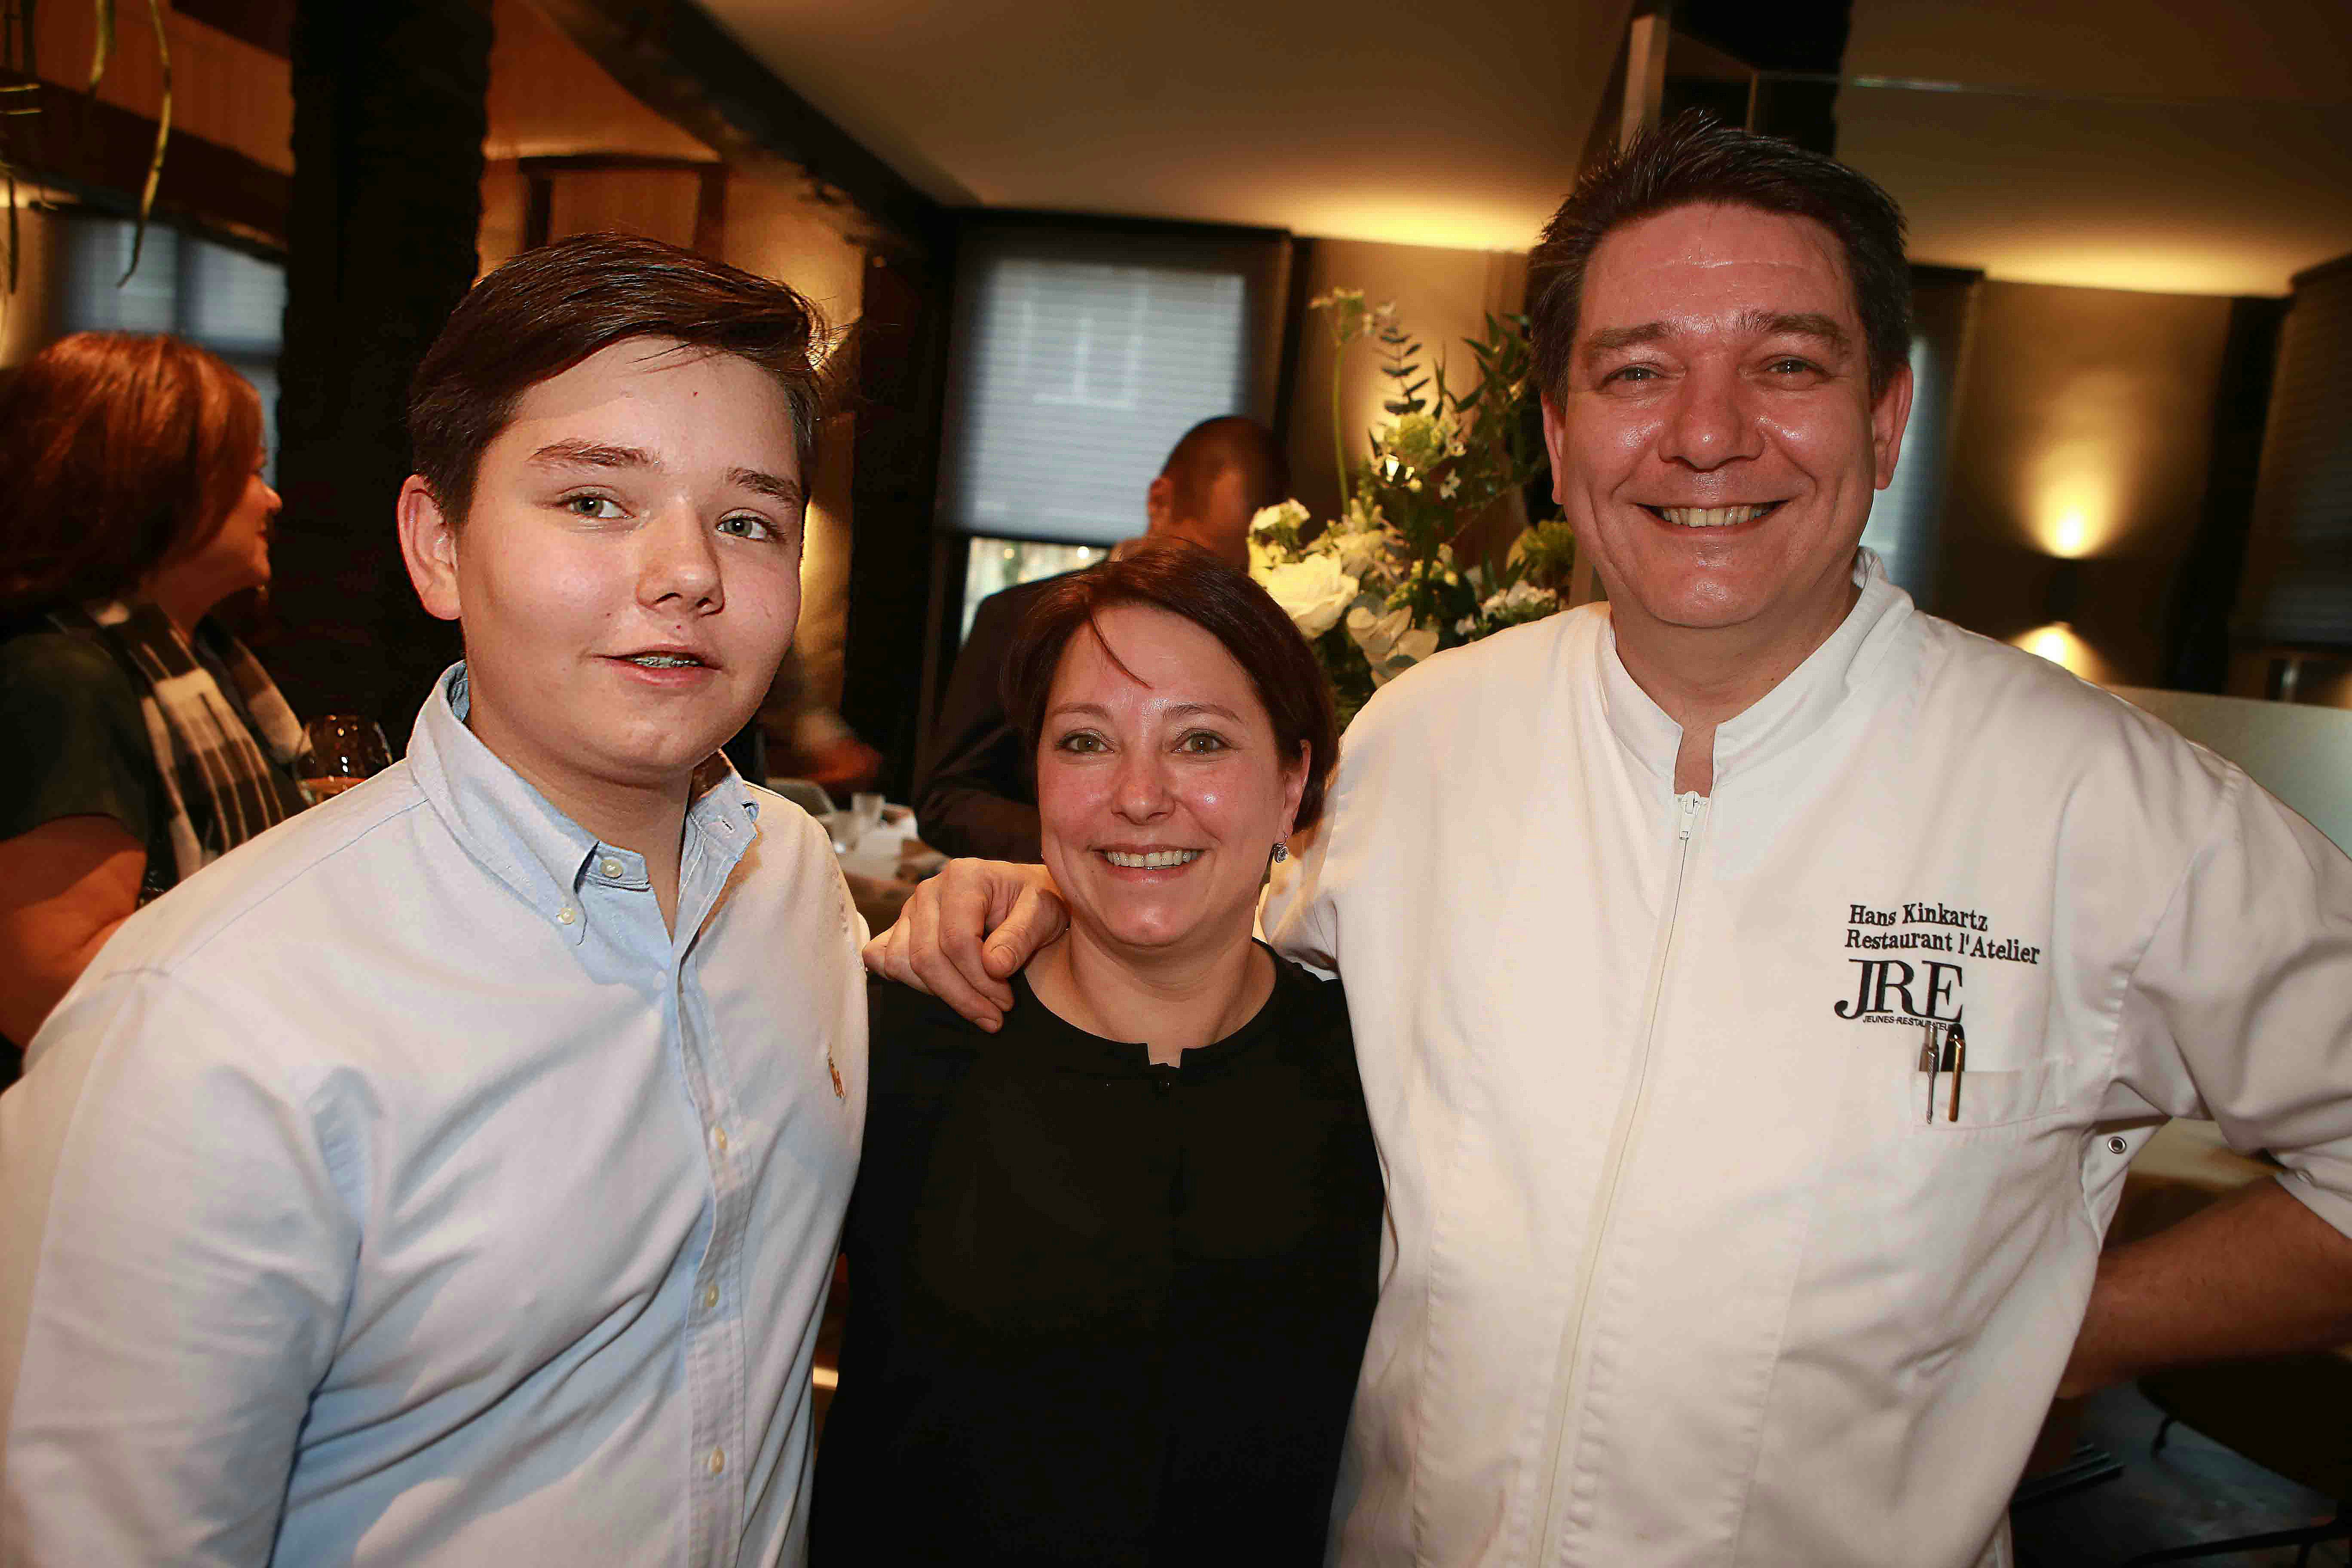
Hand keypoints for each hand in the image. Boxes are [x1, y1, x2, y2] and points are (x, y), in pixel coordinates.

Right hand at [862, 860, 1067, 1029]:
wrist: (1024, 898)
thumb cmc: (1034, 905)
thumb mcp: (1044, 914)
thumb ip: (1021, 937)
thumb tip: (994, 966)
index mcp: (964, 876)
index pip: (957, 940)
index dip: (980, 980)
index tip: (1006, 1003)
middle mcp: (929, 890)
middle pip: (926, 956)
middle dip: (961, 995)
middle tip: (994, 1017)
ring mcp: (910, 909)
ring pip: (901, 962)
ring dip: (937, 993)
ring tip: (975, 1004)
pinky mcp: (900, 927)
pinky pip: (881, 957)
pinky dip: (903, 979)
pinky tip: (940, 991)